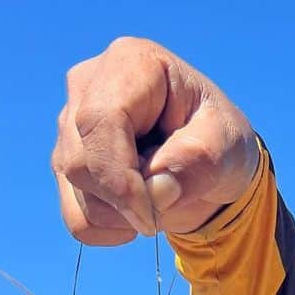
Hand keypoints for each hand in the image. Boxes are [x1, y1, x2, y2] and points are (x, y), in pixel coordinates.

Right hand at [52, 38, 260, 245]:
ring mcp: (71, 124)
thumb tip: (158, 189)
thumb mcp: (227, 144)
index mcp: (131, 64)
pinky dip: (108, 230)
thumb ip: (199, 161)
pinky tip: (137, 214)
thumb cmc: (218, 139)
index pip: (99, 121)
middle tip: (169, 203)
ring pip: (75, 191)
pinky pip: (75, 216)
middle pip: (80, 161)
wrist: (210, 158)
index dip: (119, 177)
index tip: (152, 214)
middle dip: (125, 200)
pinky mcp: (67, 161)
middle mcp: (88, 86)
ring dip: (122, 216)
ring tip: (160, 197)